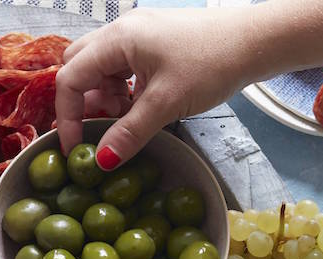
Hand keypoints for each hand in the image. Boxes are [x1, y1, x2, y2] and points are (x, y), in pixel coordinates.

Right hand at [55, 8, 255, 165]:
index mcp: (118, 38)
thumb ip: (129, 133)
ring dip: (104, 100)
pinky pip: (122, 70)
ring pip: (100, 71)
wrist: (254, 41)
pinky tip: (141, 108)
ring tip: (127, 119)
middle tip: (101, 130)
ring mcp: (138, 36)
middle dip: (83, 104)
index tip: (77, 147)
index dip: (68, 116)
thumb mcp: (166, 103)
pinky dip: (122, 93)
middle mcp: (122, 31)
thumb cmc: (213, 62)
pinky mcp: (153, 45)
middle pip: (79, 68)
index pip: (70, 77)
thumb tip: (101, 162)